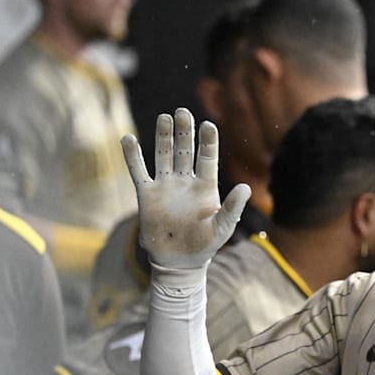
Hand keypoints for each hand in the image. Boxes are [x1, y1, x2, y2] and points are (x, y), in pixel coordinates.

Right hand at [121, 108, 249, 268]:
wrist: (179, 262)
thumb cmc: (205, 245)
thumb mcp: (223, 227)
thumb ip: (233, 207)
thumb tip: (246, 188)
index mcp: (206, 186)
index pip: (207, 157)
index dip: (207, 141)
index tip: (208, 124)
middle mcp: (185, 181)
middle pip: (184, 150)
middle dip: (184, 131)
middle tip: (183, 111)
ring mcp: (166, 186)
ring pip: (164, 155)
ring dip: (164, 137)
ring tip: (165, 117)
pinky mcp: (147, 195)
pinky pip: (138, 171)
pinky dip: (133, 156)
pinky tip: (128, 139)